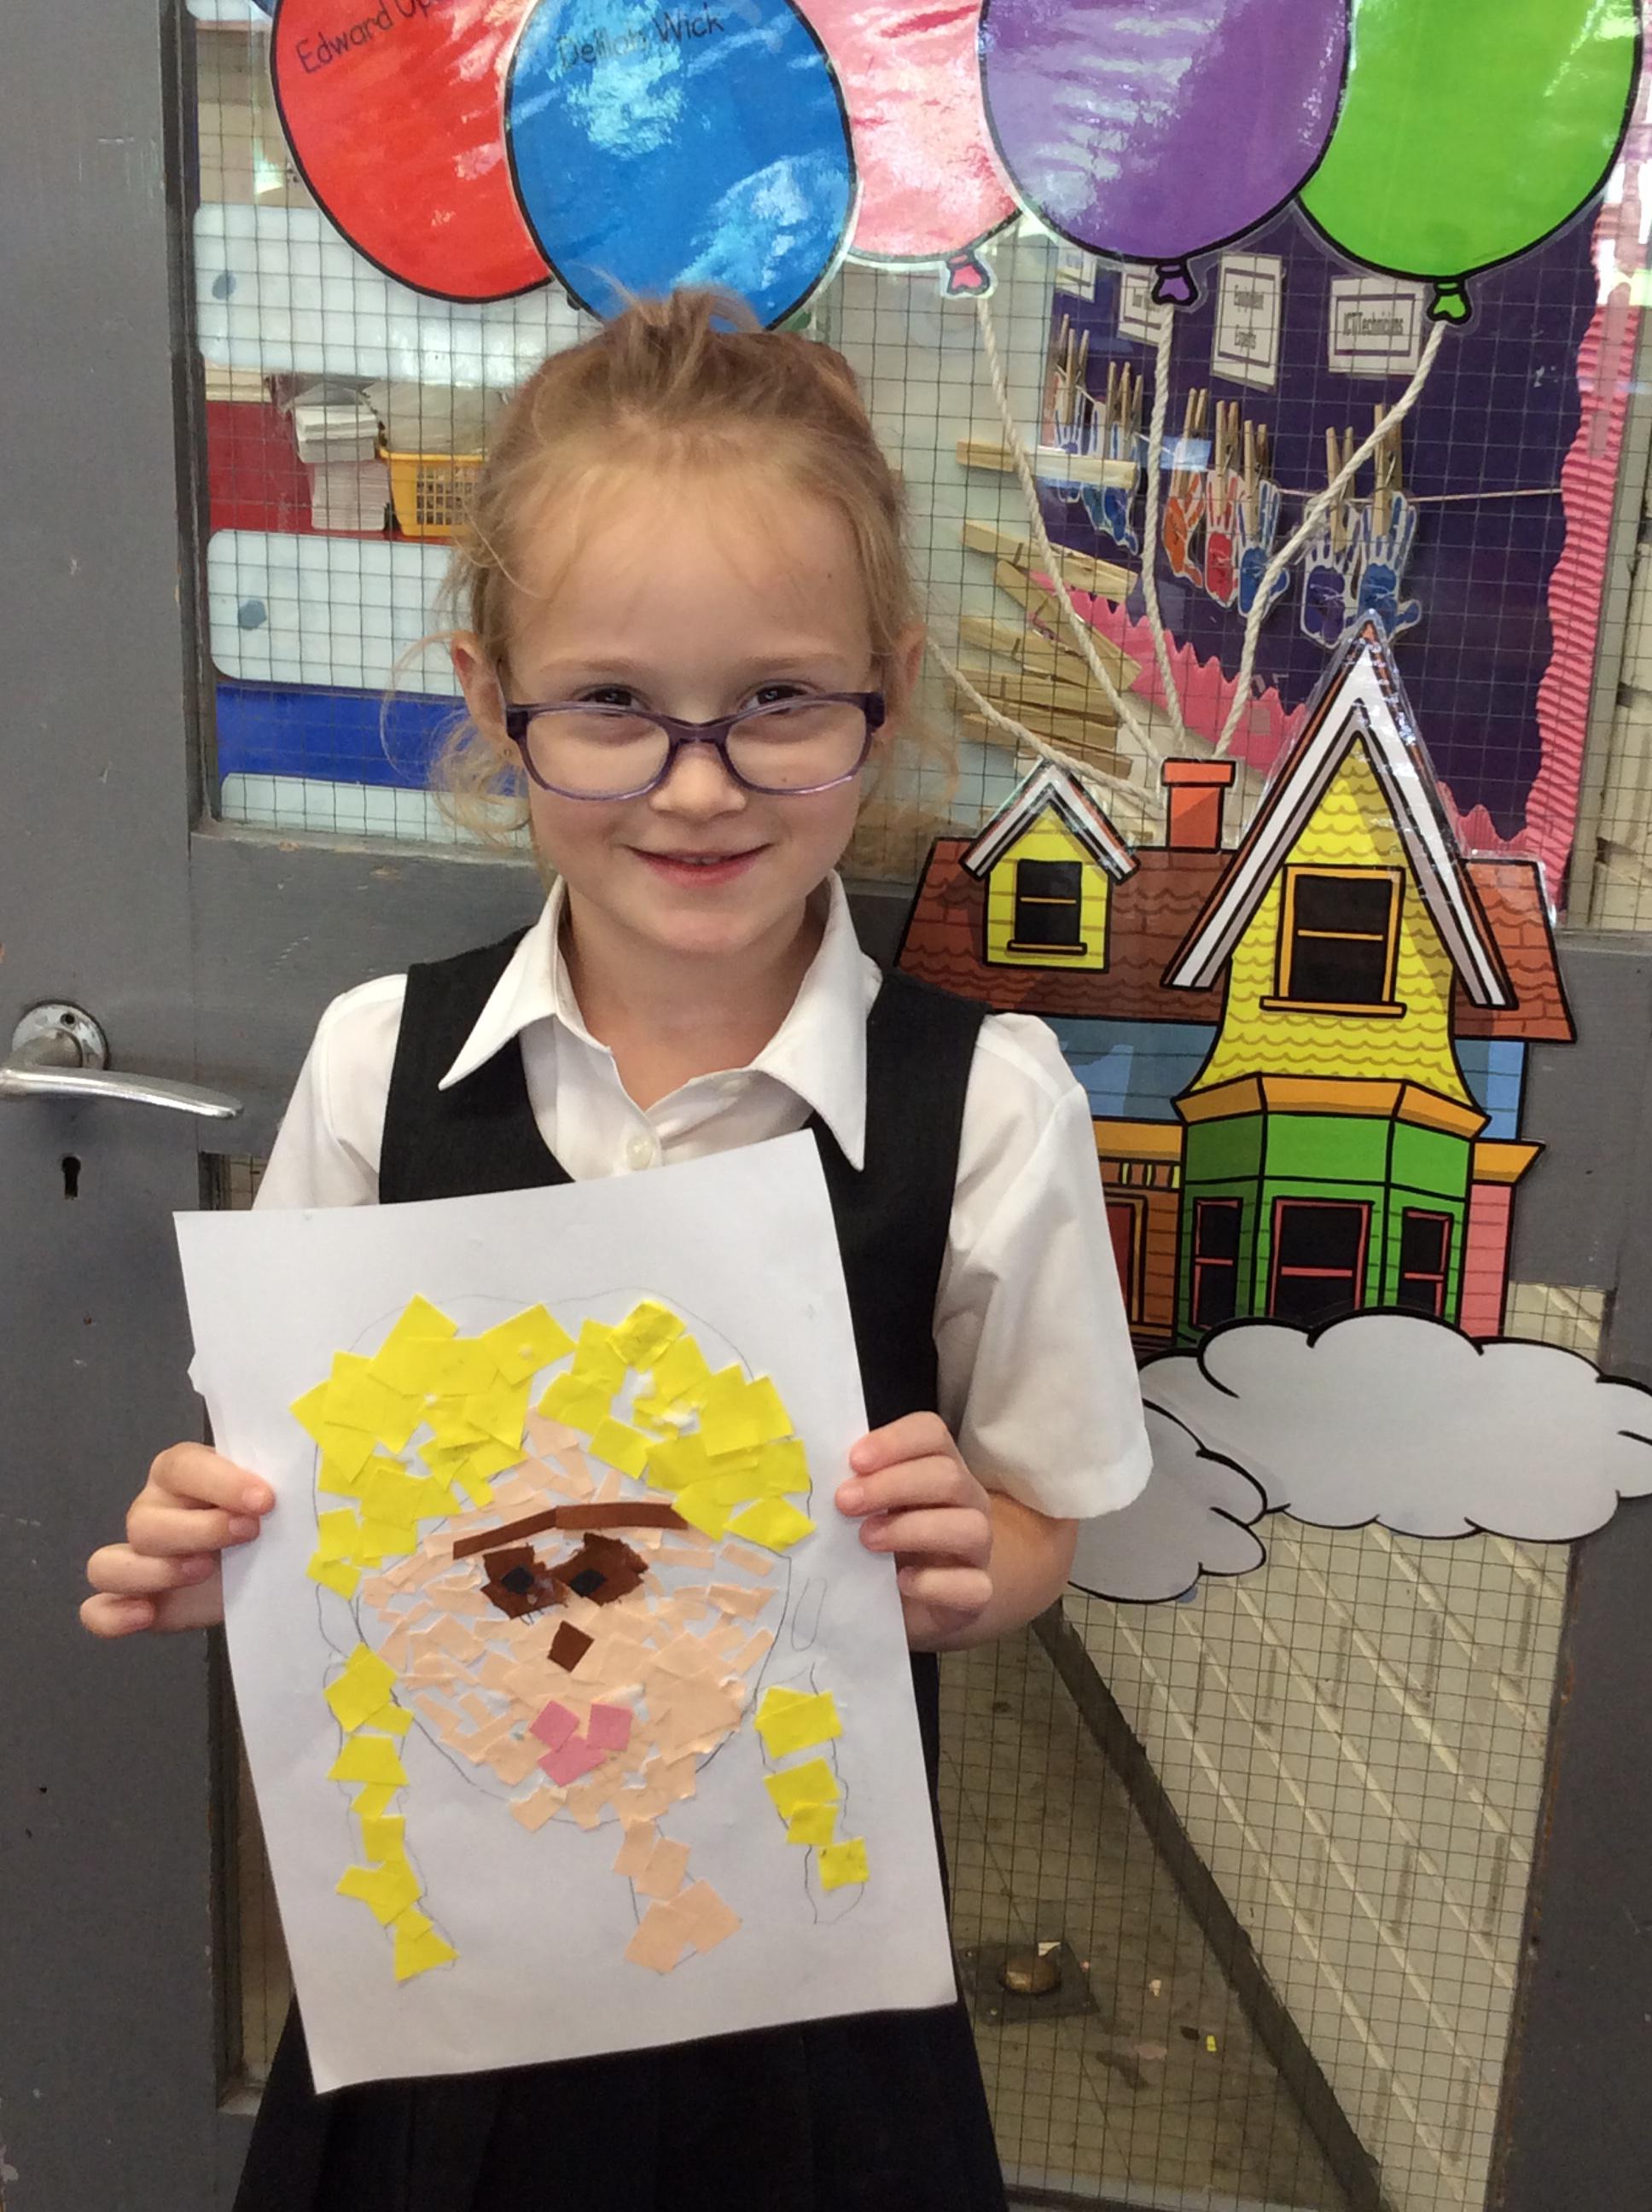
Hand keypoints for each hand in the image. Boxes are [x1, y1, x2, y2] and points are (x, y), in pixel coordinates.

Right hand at [81, 1445, 273, 1637]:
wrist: (264, 1573)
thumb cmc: (267, 1524)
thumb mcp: (273, 1504)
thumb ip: (269, 1492)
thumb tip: (283, 1492)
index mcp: (183, 1474)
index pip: (182, 1466)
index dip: (220, 1482)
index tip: (264, 1500)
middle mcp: (151, 1510)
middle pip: (144, 1521)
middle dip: (199, 1530)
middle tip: (247, 1535)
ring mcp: (134, 1557)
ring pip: (109, 1564)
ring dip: (155, 1571)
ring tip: (202, 1571)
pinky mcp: (130, 1601)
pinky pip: (96, 1610)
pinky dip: (114, 1615)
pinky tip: (147, 1614)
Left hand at [836, 1413, 993, 1650]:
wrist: (914, 1601)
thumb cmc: (887, 1542)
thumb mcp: (870, 1508)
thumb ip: (856, 1485)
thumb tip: (816, 1472)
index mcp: (940, 1467)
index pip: (932, 1434)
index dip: (895, 1442)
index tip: (855, 1460)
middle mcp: (967, 1501)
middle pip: (949, 1476)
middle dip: (892, 1485)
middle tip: (845, 1502)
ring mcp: (978, 1549)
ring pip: (969, 1527)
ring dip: (912, 1529)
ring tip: (867, 1539)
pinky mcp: (977, 1593)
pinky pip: (973, 1586)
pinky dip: (935, 1583)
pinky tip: (902, 1582)